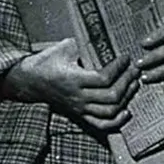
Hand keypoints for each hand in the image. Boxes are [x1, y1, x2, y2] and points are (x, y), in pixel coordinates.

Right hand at [6, 38, 137, 131]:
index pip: (103, 78)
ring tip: (133, 84)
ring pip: (110, 111)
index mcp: (73, 79)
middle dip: (127, 82)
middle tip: (134, 70)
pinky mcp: (80, 115)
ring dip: (126, 98)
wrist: (29, 81)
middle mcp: (77, 96)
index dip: (118, 68)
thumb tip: (100, 39)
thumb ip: (80, 45)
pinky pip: (101, 125)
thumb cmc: (46, 62)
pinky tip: (126, 110)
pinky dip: (117, 121)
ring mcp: (79, 108)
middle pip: (111, 96)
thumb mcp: (61, 48)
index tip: (125, 57)